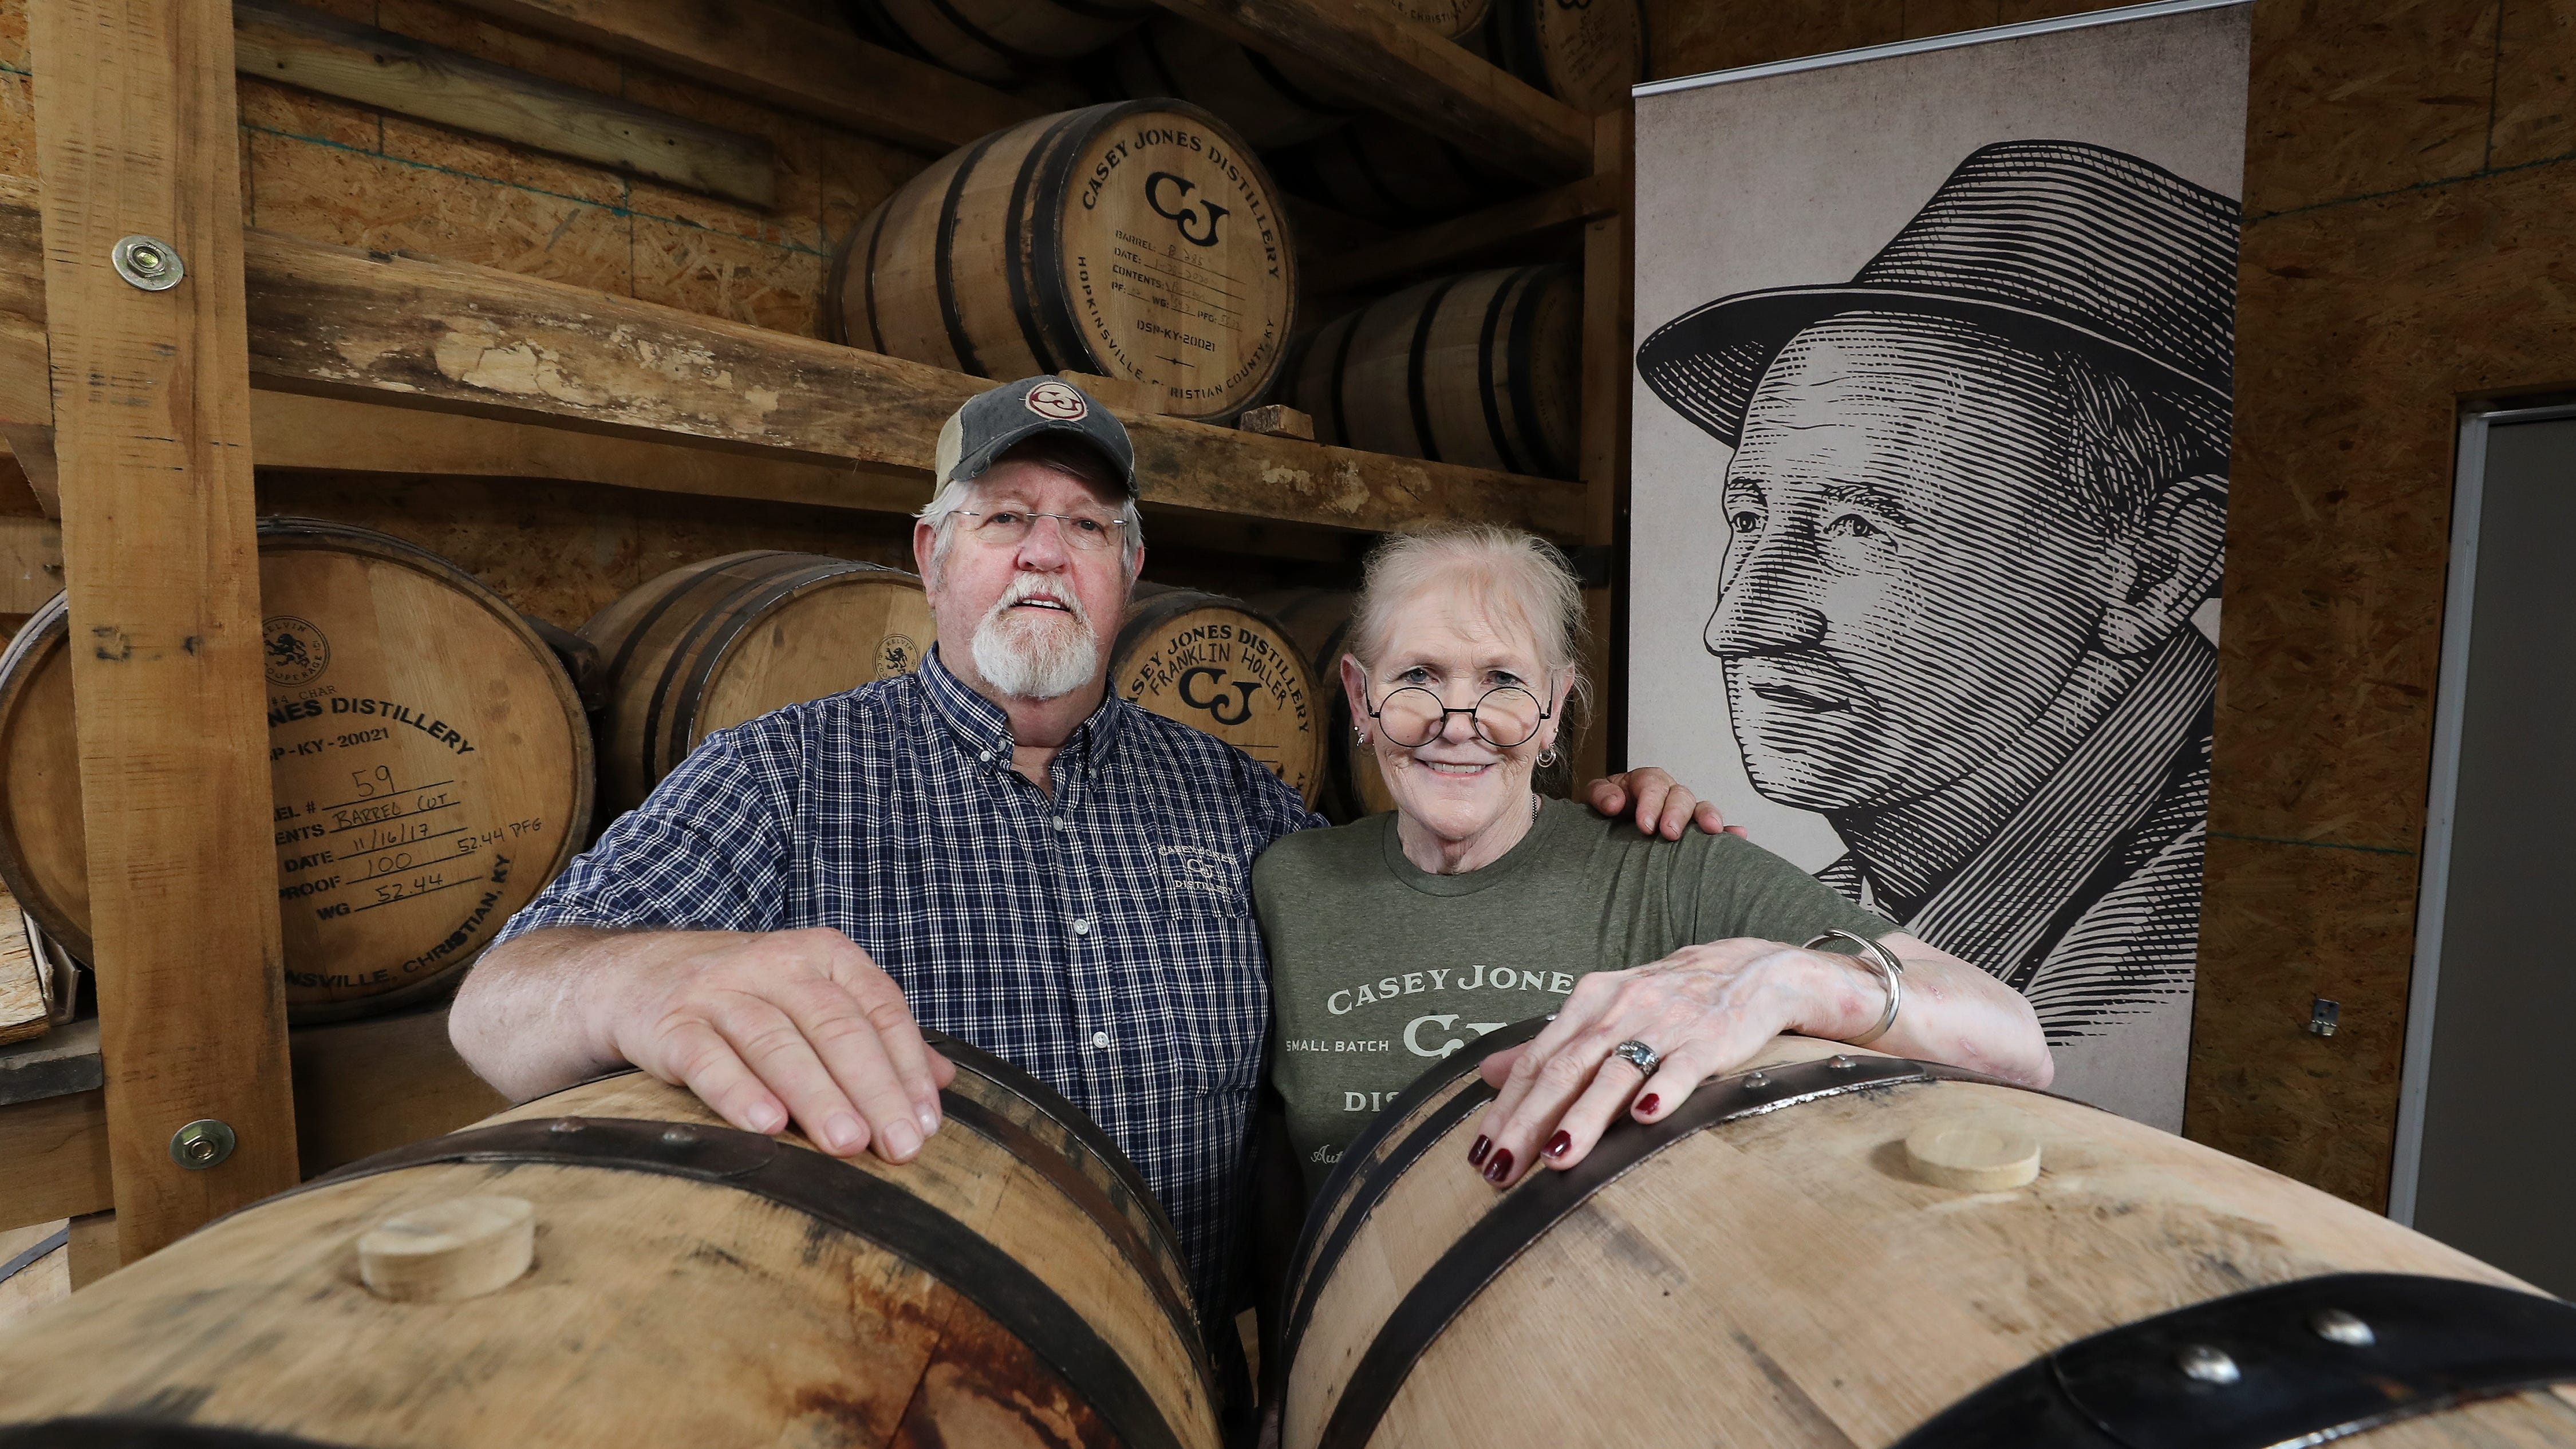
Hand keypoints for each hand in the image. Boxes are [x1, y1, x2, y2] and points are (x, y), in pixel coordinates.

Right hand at [609, 926, 955, 1162]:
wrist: (636, 976)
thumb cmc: (749, 999)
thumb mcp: (816, 1001)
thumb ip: (877, 1037)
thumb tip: (944, 1081)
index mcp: (824, 955)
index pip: (879, 1009)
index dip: (907, 1068)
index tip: (927, 1125)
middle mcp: (776, 963)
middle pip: (836, 1027)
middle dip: (874, 1090)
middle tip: (901, 1148)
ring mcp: (720, 990)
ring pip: (777, 1042)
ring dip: (817, 1095)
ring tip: (848, 1144)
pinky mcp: (669, 1024)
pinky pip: (707, 1057)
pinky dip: (738, 1091)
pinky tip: (766, 1126)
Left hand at [1466, 938, 1829, 1185]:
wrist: (1750, 971)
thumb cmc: (1666, 999)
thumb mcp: (1603, 1010)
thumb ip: (1549, 1044)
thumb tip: (1487, 1073)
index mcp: (1589, 1002)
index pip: (1536, 1059)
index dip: (1505, 1107)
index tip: (1478, 1153)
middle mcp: (1621, 1009)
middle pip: (1564, 1069)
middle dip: (1528, 1122)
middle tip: (1500, 1170)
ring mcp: (1665, 1023)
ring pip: (1615, 1072)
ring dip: (1584, 1117)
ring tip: (1557, 1158)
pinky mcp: (1710, 1039)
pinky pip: (1682, 1067)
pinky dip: (1663, 1091)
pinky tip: (1646, 1118)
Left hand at [1582, 767, 1746, 839]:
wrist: (1607, 827)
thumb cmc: (1604, 811)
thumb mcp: (1596, 798)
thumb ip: (1601, 795)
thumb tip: (1614, 803)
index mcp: (1644, 782)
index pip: (1651, 783)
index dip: (1650, 802)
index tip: (1644, 825)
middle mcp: (1668, 793)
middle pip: (1679, 795)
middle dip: (1676, 813)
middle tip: (1669, 833)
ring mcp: (1684, 812)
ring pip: (1699, 807)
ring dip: (1707, 816)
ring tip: (1711, 829)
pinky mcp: (1694, 831)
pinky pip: (1714, 827)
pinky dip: (1727, 831)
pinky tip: (1738, 835)